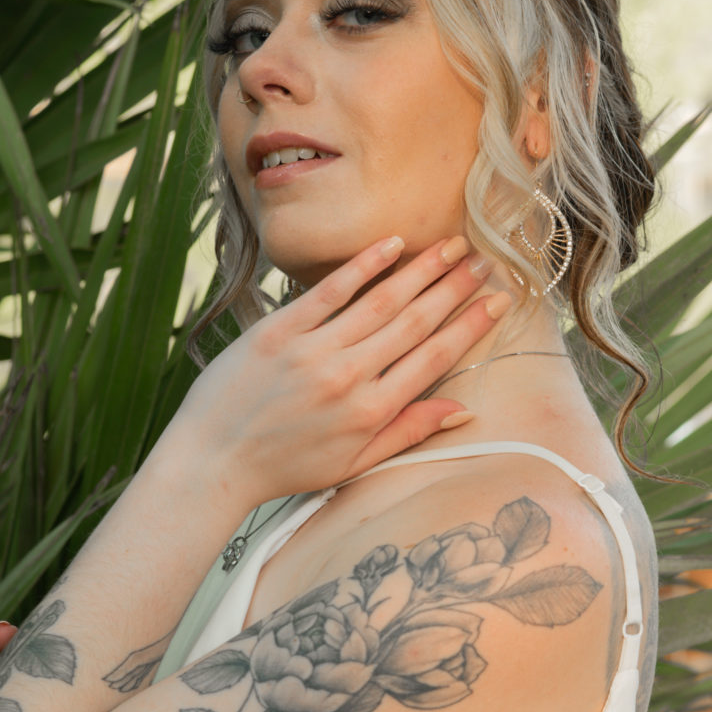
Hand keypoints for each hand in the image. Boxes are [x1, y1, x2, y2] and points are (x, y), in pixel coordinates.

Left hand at [161, 235, 501, 505]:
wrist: (212, 461)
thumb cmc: (284, 467)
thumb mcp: (353, 464)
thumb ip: (407, 432)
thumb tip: (462, 410)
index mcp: (371, 413)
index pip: (434, 358)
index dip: (471, 326)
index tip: (498, 300)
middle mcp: (348, 377)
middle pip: (415, 322)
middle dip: (455, 288)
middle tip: (484, 260)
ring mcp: (313, 350)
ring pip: (380, 301)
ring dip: (421, 270)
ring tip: (451, 246)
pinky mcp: (279, 330)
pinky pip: (329, 290)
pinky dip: (362, 266)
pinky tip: (391, 243)